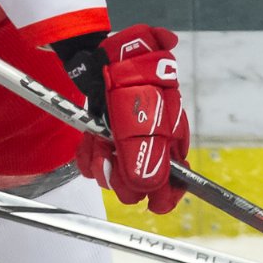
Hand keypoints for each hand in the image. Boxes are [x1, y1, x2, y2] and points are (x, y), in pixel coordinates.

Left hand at [61, 24, 189, 213]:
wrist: (102, 59)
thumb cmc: (132, 79)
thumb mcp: (143, 114)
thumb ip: (147, 152)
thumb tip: (149, 188)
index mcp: (170, 140)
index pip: (175, 180)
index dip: (164, 195)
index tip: (152, 203)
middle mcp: (149, 146)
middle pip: (139, 186)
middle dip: (123, 177)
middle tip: (111, 157)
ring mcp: (124, 146)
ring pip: (113, 177)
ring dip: (102, 162)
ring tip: (98, 140)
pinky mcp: (103, 143)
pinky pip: (93, 165)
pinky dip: (87, 155)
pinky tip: (88, 141)